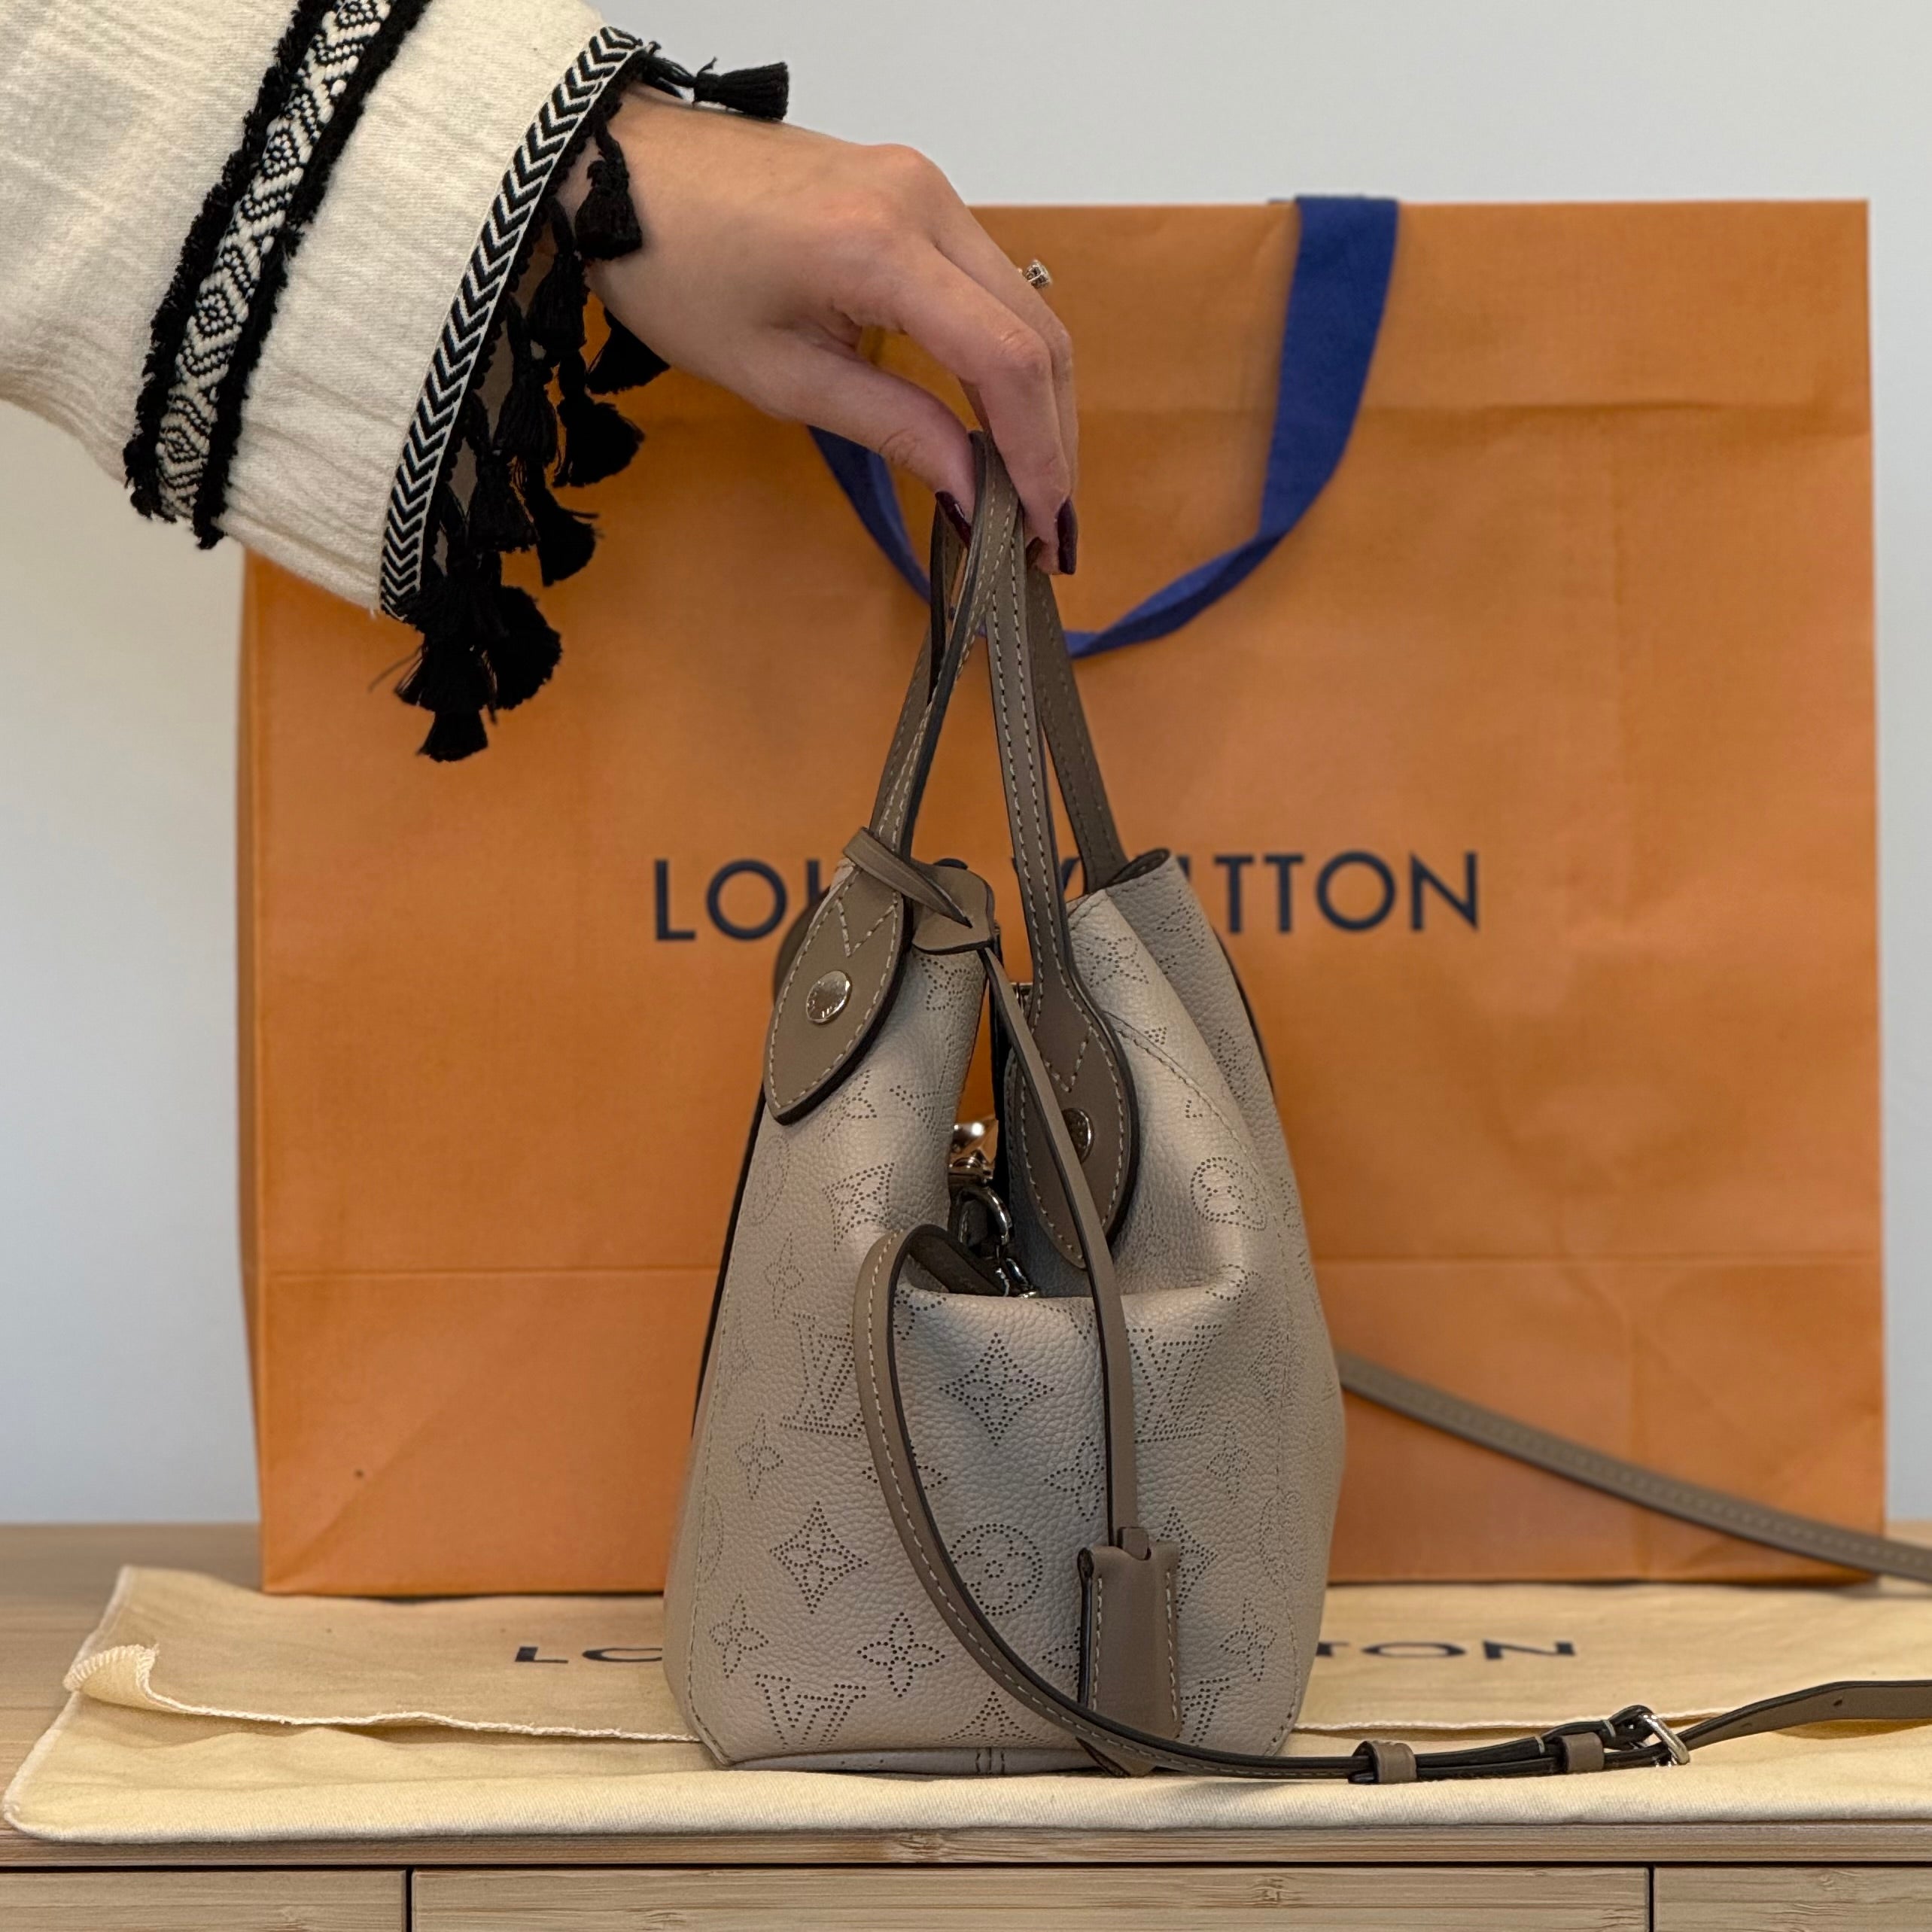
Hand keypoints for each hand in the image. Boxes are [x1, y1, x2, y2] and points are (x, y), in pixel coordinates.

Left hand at [560, 88, 1077, 568]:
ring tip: (1031, 482)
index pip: (1006, 360)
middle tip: (1050, 523)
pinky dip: (1007, 354)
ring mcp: (926, 188)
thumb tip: (970, 486)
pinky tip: (997, 416)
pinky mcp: (917, 191)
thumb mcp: (778, 376)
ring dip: (1038, 399)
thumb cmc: (676, 270)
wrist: (626, 172)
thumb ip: (889, 426)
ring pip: (1027, 305)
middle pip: (1038, 332)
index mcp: (880, 248)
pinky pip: (991, 281)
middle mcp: (923, 203)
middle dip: (1053, 436)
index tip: (1046, 526)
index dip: (1039, 453)